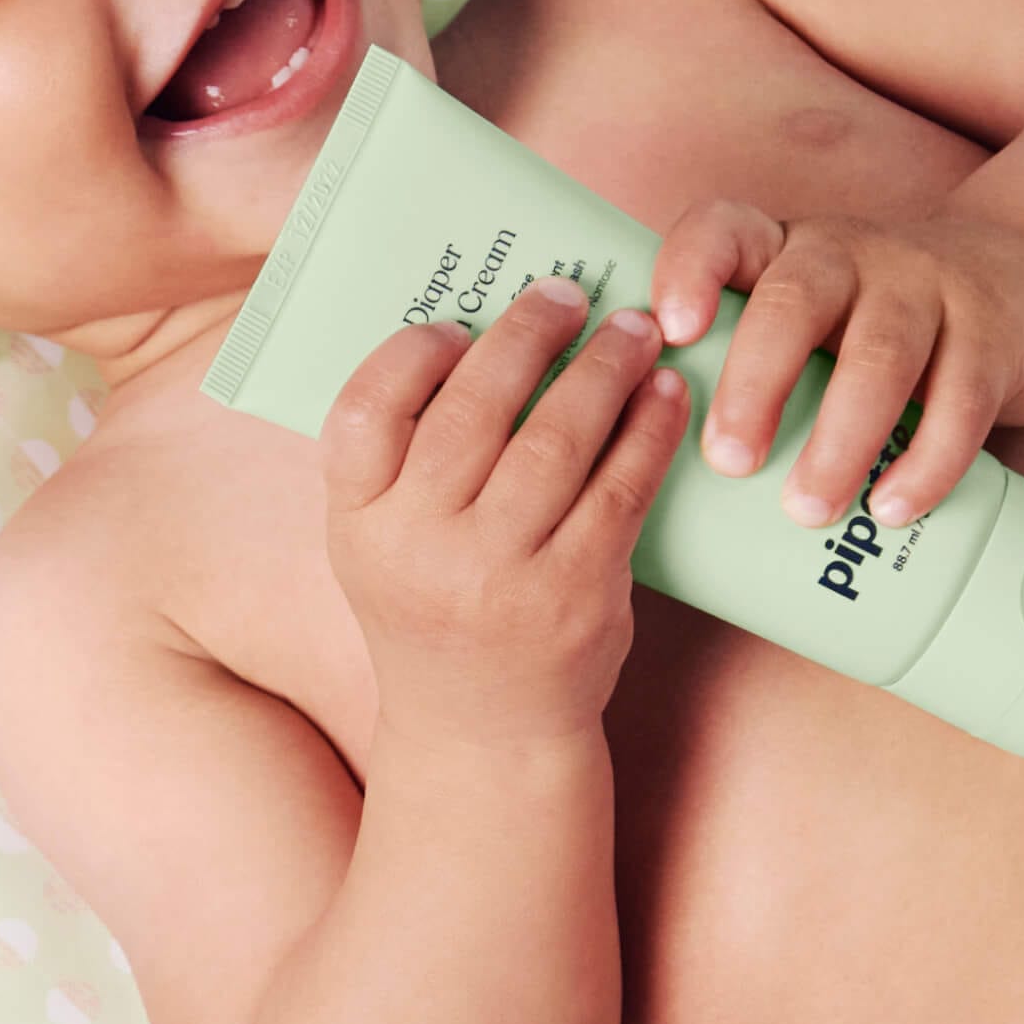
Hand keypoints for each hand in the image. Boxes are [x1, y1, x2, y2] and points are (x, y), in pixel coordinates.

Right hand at [317, 277, 688, 750]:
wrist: (482, 730)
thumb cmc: (432, 605)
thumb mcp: (379, 540)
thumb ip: (405, 455)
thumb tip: (481, 329)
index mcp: (359, 524)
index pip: (364, 412)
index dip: (412, 354)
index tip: (458, 324)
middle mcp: (420, 549)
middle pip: (472, 411)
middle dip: (528, 335)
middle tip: (567, 294)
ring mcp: (500, 576)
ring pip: (556, 440)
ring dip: (601, 370)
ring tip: (632, 328)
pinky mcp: (576, 595)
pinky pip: (618, 489)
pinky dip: (646, 431)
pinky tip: (664, 393)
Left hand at [648, 198, 1023, 527]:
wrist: (1015, 283)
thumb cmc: (866, 319)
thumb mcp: (800, 312)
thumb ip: (736, 360)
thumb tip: (638, 462)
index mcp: (781, 246)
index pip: (722, 229)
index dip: (690, 269)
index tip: (669, 329)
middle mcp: (847, 253)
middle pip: (795, 302)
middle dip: (756, 383)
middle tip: (728, 461)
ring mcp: (923, 286)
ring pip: (879, 355)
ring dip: (839, 439)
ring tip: (806, 509)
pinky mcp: (990, 334)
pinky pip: (960, 398)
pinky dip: (927, 461)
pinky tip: (892, 508)